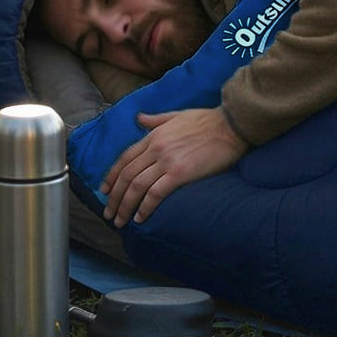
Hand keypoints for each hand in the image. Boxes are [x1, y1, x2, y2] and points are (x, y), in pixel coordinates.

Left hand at [102, 107, 248, 227]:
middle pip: (126, 176)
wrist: (232, 125)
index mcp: (154, 136)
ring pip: (136, 187)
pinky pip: (155, 194)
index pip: (124, 158)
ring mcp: (167, 161)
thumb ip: (156, 119)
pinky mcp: (180, 173)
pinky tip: (140, 218)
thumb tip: (139, 119)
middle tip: (108, 213)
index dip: (112, 176)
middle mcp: (155, 149)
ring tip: (120, 221)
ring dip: (125, 206)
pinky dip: (145, 208)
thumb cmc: (209, 120)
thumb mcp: (177, 115)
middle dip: (114, 197)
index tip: (104, 191)